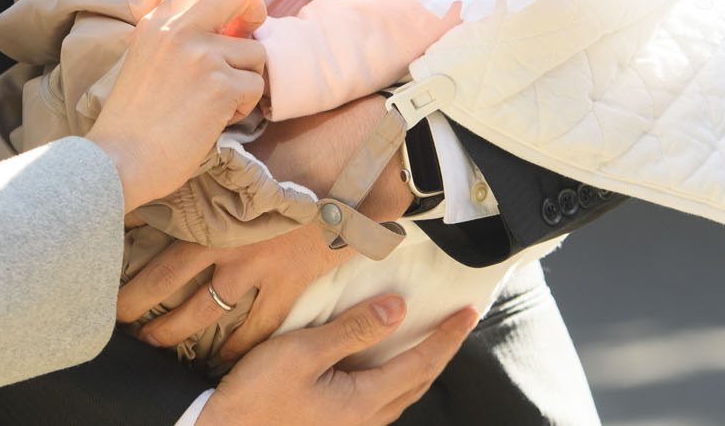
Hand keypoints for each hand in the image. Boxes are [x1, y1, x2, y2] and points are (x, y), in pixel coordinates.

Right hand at [85, 0, 266, 211]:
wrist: (119, 161)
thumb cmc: (132, 121)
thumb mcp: (144, 58)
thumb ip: (178, 37)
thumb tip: (229, 27)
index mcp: (156, 21)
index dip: (226, 0)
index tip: (228, 24)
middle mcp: (179, 29)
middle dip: (254, 12)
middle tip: (248, 42)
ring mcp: (202, 55)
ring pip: (256, 51)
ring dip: (246, 78)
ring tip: (218, 103)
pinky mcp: (221, 86)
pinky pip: (255, 87)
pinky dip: (243, 108)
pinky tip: (215, 121)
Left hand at [119, 95, 412, 358]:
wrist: (351, 158)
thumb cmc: (298, 139)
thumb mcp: (245, 144)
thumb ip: (213, 157)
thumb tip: (183, 149)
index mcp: (208, 203)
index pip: (151, 230)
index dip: (123, 246)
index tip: (101, 254)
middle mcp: (222, 240)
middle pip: (164, 282)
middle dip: (134, 302)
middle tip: (114, 316)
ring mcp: (254, 266)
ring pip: (202, 312)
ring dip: (172, 330)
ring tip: (153, 341)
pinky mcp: (286, 283)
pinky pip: (256, 327)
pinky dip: (238, 348)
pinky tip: (222, 360)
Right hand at [200, 296, 478, 425]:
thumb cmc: (256, 395)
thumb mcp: (302, 352)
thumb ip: (352, 330)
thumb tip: (398, 310)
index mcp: (363, 402)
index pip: (420, 364)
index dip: (446, 337)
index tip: (469, 312)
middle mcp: (364, 421)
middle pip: (417, 383)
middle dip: (441, 352)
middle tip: (459, 323)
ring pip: (400, 395)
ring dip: (420, 367)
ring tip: (430, 340)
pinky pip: (380, 401)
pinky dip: (395, 377)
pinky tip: (385, 365)